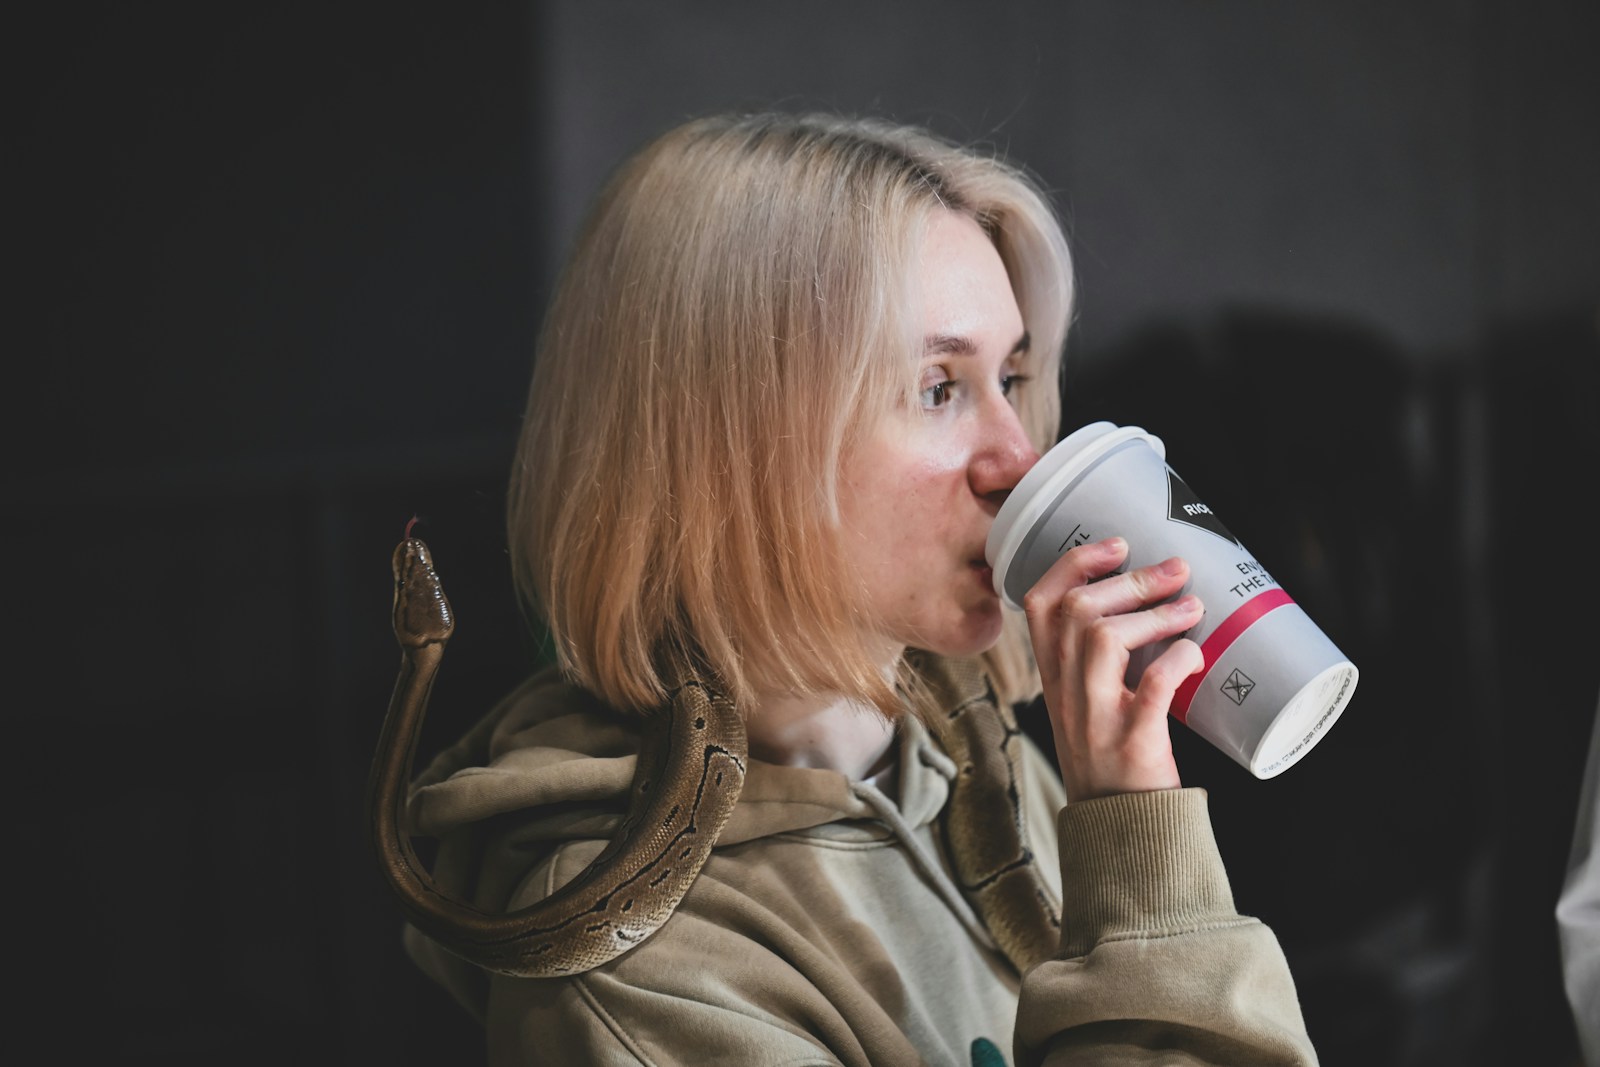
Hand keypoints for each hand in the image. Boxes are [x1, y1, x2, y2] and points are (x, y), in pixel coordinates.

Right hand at [1022, 536, 1204, 800]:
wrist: (1118, 833)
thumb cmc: (1111, 761)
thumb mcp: (1085, 705)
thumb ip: (1098, 661)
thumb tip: (1150, 602)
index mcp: (1053, 678)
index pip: (1040, 605)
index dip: (1074, 564)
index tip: (1115, 546)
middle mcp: (1066, 693)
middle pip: (1077, 611)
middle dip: (1131, 580)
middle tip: (1175, 571)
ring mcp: (1095, 718)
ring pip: (1104, 639)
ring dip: (1155, 614)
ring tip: (1192, 607)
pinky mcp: (1132, 743)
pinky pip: (1150, 687)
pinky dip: (1176, 660)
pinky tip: (1195, 654)